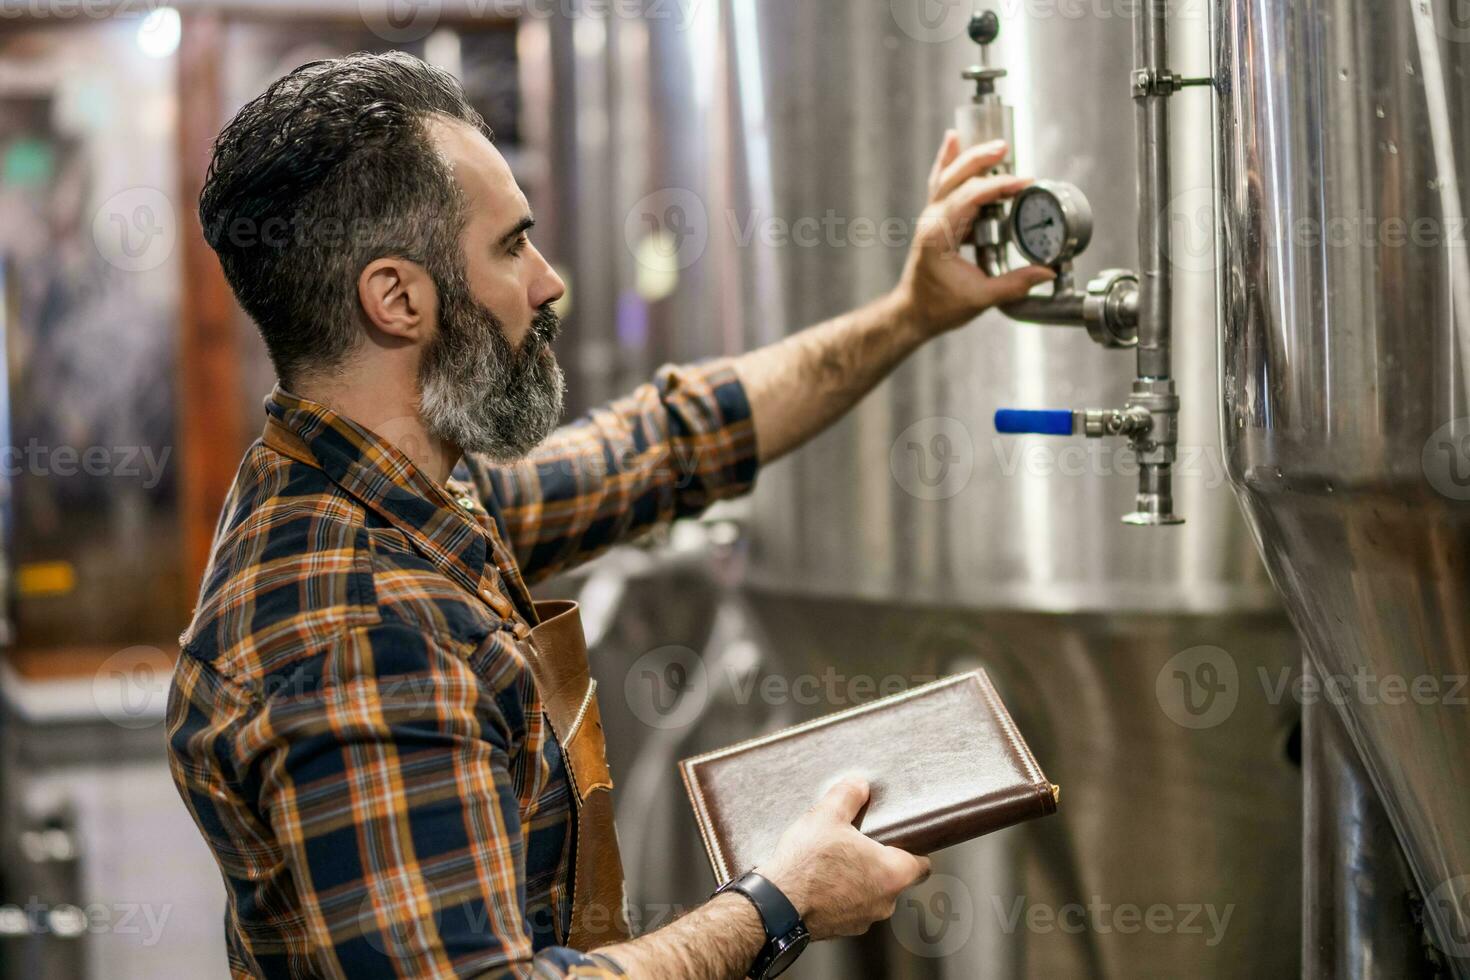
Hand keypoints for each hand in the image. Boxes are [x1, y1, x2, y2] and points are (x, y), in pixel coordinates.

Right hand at [755, 778, 930, 940]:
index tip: (900, 841)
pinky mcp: (841, 931)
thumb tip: (858, 785)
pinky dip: (840, 897)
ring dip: (858, 881)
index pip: (922, 866)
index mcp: (892, 874)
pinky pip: (849, 909)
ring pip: (871, 896)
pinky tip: (820, 882)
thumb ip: (848, 795)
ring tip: (834, 862)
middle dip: (878, 863)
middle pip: (894, 880)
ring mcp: (862, 920)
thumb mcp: (827, 815)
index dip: (913, 851)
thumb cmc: (806, 864)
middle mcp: (884, 902)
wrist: (776, 905)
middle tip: (857, 844)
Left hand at [893, 132, 1055, 336]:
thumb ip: (1014, 284)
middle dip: (980, 160)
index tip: (1024, 183)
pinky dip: (948, 162)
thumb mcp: (981, 299)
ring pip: (946, 176)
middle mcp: (931, 220)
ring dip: (967, 157)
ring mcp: (930, 217)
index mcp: (939, 235)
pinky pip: (941, 183)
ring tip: (991, 143)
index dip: (999, 186)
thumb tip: (1047, 273)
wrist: (913, 312)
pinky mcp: (934, 219)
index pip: (970, 197)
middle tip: (1005, 148)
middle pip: (955, 178)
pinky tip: (954, 140)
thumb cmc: (939, 306)